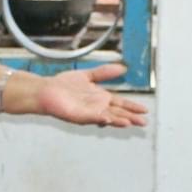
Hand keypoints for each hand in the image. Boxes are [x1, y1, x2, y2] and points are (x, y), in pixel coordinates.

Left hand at [33, 62, 147, 127]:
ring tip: (129, 123)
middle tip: (143, 122)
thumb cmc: (65, 85)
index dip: (132, 107)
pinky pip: (91, 117)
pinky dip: (100, 118)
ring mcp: (88, 113)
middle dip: (130, 117)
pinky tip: (107, 118)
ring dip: (118, 120)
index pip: (121, 104)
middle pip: (117, 113)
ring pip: (107, 117)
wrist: (46, 90)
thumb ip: (105, 73)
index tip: (145, 110)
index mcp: (101, 99)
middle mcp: (97, 107)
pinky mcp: (78, 115)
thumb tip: (123, 68)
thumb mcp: (89, 75)